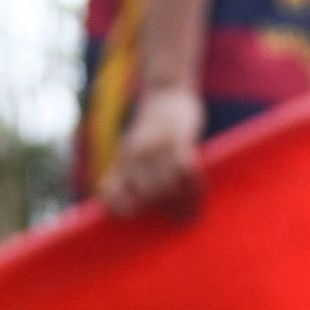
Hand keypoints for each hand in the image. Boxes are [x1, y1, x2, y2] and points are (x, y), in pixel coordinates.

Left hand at [99, 86, 205, 220]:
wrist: (166, 90)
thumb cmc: (153, 128)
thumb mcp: (133, 148)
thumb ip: (132, 173)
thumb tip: (141, 208)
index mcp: (122, 160)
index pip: (110, 192)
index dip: (120, 208)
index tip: (136, 215)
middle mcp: (135, 154)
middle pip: (148, 195)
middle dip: (166, 211)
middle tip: (181, 219)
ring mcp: (156, 145)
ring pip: (168, 186)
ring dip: (183, 204)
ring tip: (193, 212)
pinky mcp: (178, 138)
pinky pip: (185, 170)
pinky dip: (194, 186)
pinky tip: (200, 190)